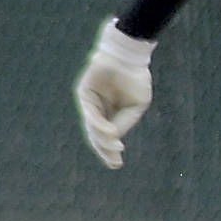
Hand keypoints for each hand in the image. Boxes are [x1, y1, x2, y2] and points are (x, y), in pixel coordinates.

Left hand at [74, 20, 154, 168]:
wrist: (128, 56)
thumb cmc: (135, 79)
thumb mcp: (136, 105)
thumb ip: (124, 121)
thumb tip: (114, 138)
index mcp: (110, 113)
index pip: (107, 135)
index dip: (110, 150)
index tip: (116, 164)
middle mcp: (97, 110)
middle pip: (96, 136)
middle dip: (105, 150)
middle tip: (114, 164)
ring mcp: (90, 103)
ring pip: (93, 128)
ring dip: (104, 141)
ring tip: (115, 151)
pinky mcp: (84, 95)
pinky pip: (92, 114)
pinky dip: (100, 125)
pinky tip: (110, 133)